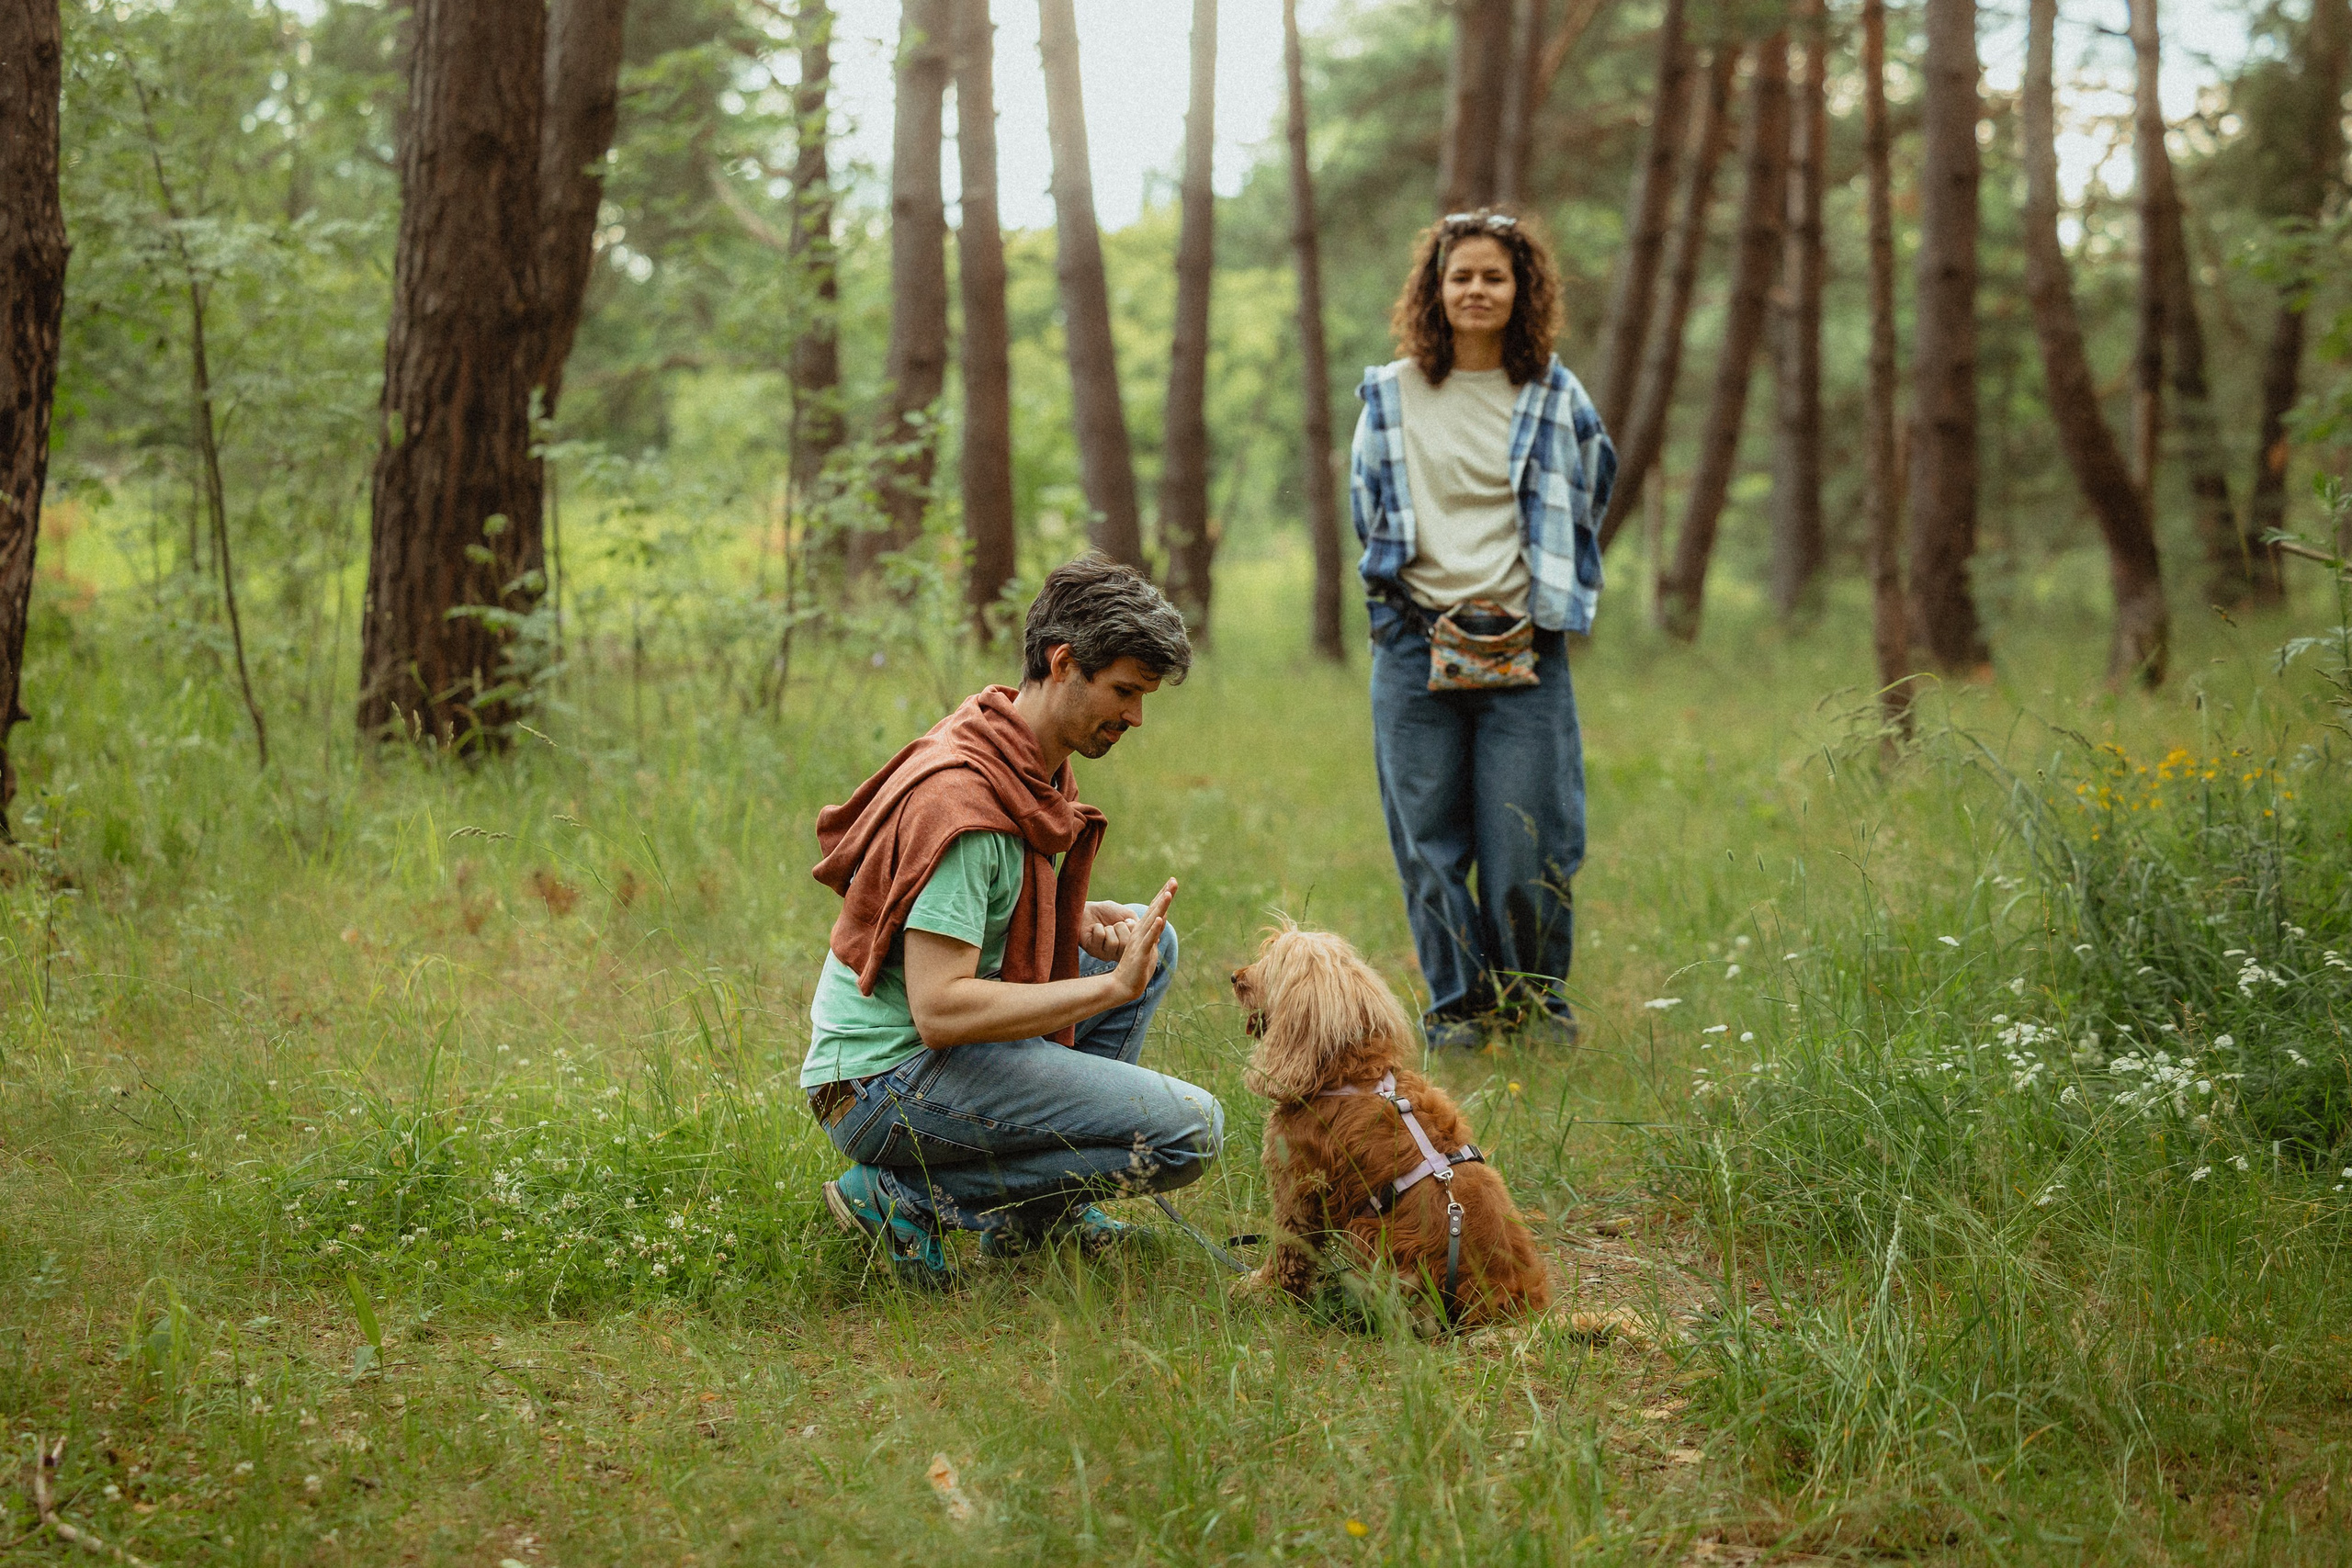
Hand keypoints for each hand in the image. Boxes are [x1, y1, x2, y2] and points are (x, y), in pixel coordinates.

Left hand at [1078, 899, 1140, 961]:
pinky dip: (1098, 928)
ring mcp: (1105, 954)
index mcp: (1127, 946)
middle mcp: (1117, 953)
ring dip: (1108, 928)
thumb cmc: (1109, 912)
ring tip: (1104, 927)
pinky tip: (1094, 929)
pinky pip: (1100, 937)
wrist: (1088, 909)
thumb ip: (1140, 926)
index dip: (1132, 928)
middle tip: (1114, 924)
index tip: (1127, 922)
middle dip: (1120, 927)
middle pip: (1126, 944)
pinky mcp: (1092, 951)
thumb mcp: (1128, 916)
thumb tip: (1157, 940)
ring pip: (1113, 942)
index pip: (1137, 943)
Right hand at [1105, 879, 1176, 1001]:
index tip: (1172, 881)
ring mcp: (1140, 942)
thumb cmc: (1137, 968)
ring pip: (1152, 921)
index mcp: (1143, 931)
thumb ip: (1153, 934)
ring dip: (1160, 907)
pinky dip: (1154, 929)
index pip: (1155, 909)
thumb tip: (1161, 922)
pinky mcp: (1141, 953)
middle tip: (1174, 880)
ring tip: (1168, 894)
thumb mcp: (1148, 947)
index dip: (1163, 895)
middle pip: (1155, 910)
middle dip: (1165, 895)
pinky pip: (1148, 939)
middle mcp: (1141, 932)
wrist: (1123, 985)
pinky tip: (1160, 920)